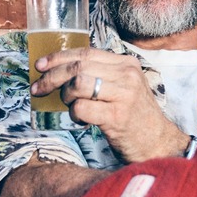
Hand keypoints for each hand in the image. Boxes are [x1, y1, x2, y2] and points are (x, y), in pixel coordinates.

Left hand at [31, 48, 187, 161]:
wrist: (158, 143)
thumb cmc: (134, 116)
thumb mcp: (124, 87)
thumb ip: (101, 75)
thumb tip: (61, 71)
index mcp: (127, 64)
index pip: (86, 53)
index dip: (59, 57)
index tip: (41, 65)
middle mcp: (127, 75)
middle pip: (78, 67)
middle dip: (52, 77)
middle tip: (39, 89)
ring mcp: (124, 95)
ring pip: (78, 84)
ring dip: (66, 97)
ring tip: (72, 107)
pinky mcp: (117, 116)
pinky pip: (81, 108)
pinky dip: (74, 114)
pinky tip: (81, 120)